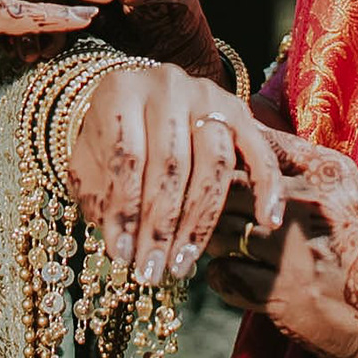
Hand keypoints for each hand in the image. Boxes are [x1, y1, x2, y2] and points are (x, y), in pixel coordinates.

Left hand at [66, 62, 302, 283]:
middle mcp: (166, 85)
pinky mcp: (240, 110)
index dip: (124, 211)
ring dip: (199, 222)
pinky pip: (260, 151)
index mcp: (121, 92)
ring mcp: (207, 95)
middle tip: (153, 272)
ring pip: (213, 164)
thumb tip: (125, 248)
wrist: (141, 103)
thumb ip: (101, 200)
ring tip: (182, 265)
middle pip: (170, 164)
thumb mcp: (91, 167)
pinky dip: (267, 187)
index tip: (123, 257)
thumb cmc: (111, 144)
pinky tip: (267, 222)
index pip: (126, 157)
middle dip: (160, 226)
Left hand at [203, 141, 357, 357]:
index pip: (256, 146)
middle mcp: (310, 205)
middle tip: (204, 211)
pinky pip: (224, 275)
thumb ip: (303, 162)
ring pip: (221, 231)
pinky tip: (234, 274)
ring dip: (212, 239)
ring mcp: (294, 251)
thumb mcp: (348, 191)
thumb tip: (248, 131)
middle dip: (211, 200)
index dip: (229, 155)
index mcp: (327, 172)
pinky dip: (221, 275)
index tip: (218, 165)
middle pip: (230, 187)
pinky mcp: (282, 294)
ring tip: (218, 243)